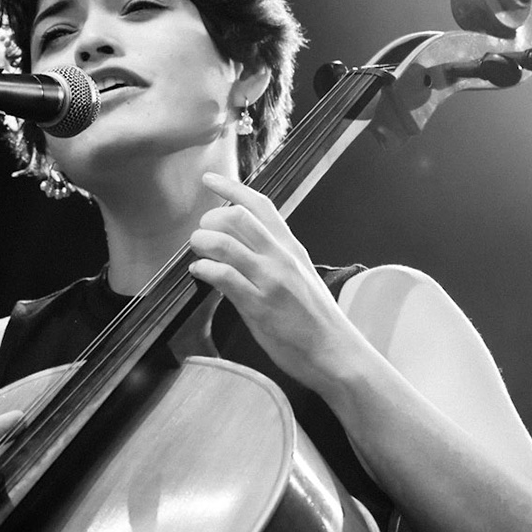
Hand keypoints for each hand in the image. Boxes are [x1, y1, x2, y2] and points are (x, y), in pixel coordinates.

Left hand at [186, 170, 369, 396]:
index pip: (261, 205)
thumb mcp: (300, 277)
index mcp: (291, 247)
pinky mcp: (260, 306)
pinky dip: (205, 269)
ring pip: (227, 243)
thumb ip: (274, 259)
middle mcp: (281, 258)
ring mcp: (271, 280)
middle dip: (212, 219)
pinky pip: (225, 277)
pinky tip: (200, 272)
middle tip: (202, 232)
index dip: (231, 187)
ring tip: (196, 251)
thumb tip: (241, 249)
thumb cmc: (316, 319)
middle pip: (239, 216)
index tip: (208, 179)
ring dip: (203, 242)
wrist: (335, 352)